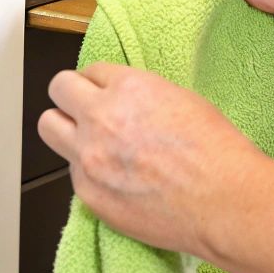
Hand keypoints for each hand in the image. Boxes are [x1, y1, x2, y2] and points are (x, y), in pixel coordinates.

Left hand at [37, 62, 273, 257]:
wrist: (223, 202)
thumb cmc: (216, 152)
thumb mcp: (181, 100)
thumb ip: (140, 96)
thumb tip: (125, 101)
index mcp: (128, 88)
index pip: (91, 71)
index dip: (100, 84)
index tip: (105, 94)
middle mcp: (100, 118)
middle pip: (58, 90)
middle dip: (71, 96)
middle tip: (85, 110)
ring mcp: (89, 158)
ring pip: (50, 128)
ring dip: (67, 130)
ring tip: (90, 143)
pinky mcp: (88, 194)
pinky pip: (72, 173)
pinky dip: (88, 172)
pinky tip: (115, 179)